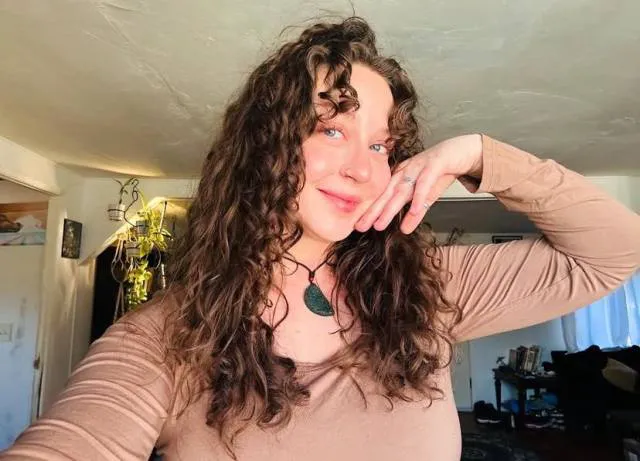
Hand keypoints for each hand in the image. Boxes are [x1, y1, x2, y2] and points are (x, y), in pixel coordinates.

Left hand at [355, 134, 483, 234]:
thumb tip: (404, 231)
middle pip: (387, 194)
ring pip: (402, 190)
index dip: (371, 211)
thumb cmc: (440, 173)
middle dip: (373, 211)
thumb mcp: (427, 196)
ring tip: (380, 225)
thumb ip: (416, 214)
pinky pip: (425, 183)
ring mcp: (419, 167)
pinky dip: (418, 197)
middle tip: (361, 227)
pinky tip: (414, 211)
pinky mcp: (435, 165)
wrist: (460, 151)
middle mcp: (405, 171)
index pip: (383, 196)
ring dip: (390, 208)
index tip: (359, 226)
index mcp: (401, 177)